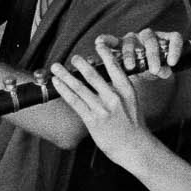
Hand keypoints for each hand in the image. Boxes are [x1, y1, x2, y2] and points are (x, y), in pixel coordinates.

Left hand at [48, 31, 169, 166]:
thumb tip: (108, 73)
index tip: (98, 43)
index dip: (105, 53)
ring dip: (65, 75)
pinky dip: (64, 90)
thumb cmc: (132, 124)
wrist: (134, 147)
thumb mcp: (132, 101)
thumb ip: (120, 87)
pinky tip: (56, 83)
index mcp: (126, 90)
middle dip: (80, 64)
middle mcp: (114, 97)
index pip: (114, 67)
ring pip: (79, 87)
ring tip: (56, 66)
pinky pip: (74, 102)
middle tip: (73, 56)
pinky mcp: (92, 120)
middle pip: (93, 75)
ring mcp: (102, 109)